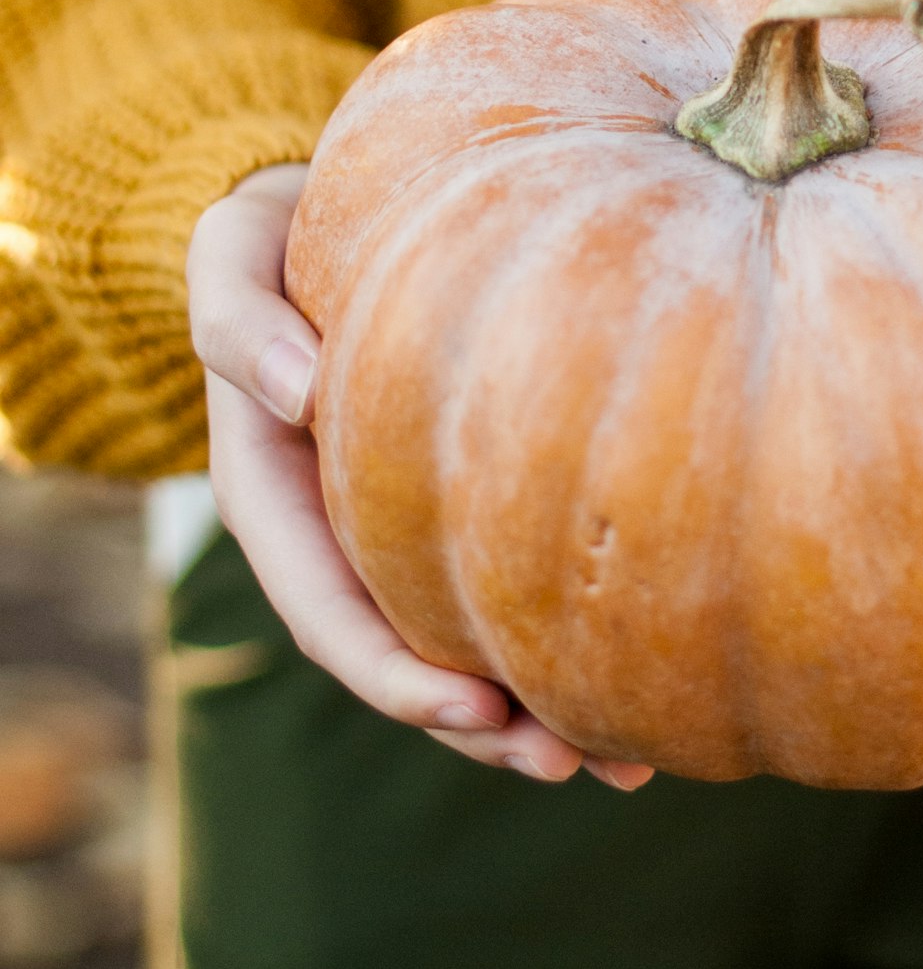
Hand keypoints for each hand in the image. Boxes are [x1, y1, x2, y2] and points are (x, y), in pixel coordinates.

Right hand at [187, 165, 652, 791]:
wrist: (322, 205)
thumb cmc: (273, 226)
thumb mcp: (231, 252)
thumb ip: (236, 318)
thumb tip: (295, 391)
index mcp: (272, 493)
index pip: (327, 610)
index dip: (393, 672)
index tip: (471, 707)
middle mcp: (335, 529)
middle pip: (402, 657)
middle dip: (479, 725)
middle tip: (572, 761)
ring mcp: (395, 525)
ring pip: (460, 643)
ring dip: (531, 715)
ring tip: (626, 762)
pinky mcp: (458, 499)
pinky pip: (501, 583)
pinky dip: (561, 638)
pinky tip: (646, 678)